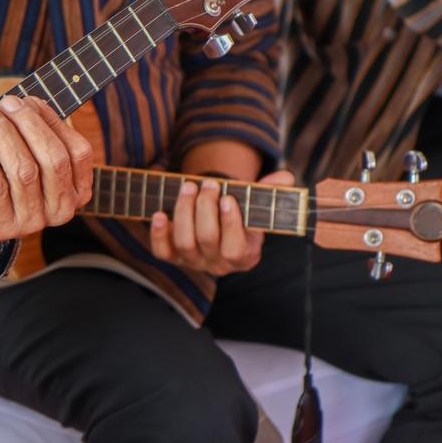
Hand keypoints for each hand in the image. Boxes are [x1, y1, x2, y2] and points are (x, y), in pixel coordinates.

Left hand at [0, 95, 92, 241]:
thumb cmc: (10, 179)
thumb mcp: (34, 160)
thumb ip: (38, 135)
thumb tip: (27, 103)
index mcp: (79, 191)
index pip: (77, 152)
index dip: (54, 122)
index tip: (30, 100)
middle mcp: (61, 209)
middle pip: (52, 159)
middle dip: (28, 124)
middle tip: (6, 103)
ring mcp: (34, 221)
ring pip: (24, 170)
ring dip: (4, 133)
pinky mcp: (4, 225)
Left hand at [150, 170, 294, 274]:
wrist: (220, 226)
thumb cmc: (242, 214)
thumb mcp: (260, 206)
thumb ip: (273, 191)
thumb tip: (283, 178)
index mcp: (244, 256)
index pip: (234, 248)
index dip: (230, 223)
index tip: (228, 198)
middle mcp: (218, 264)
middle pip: (206, 239)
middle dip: (204, 207)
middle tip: (208, 183)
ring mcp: (194, 262)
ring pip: (184, 241)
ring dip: (184, 210)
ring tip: (189, 187)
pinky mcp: (173, 257)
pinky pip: (162, 252)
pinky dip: (158, 234)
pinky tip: (159, 215)